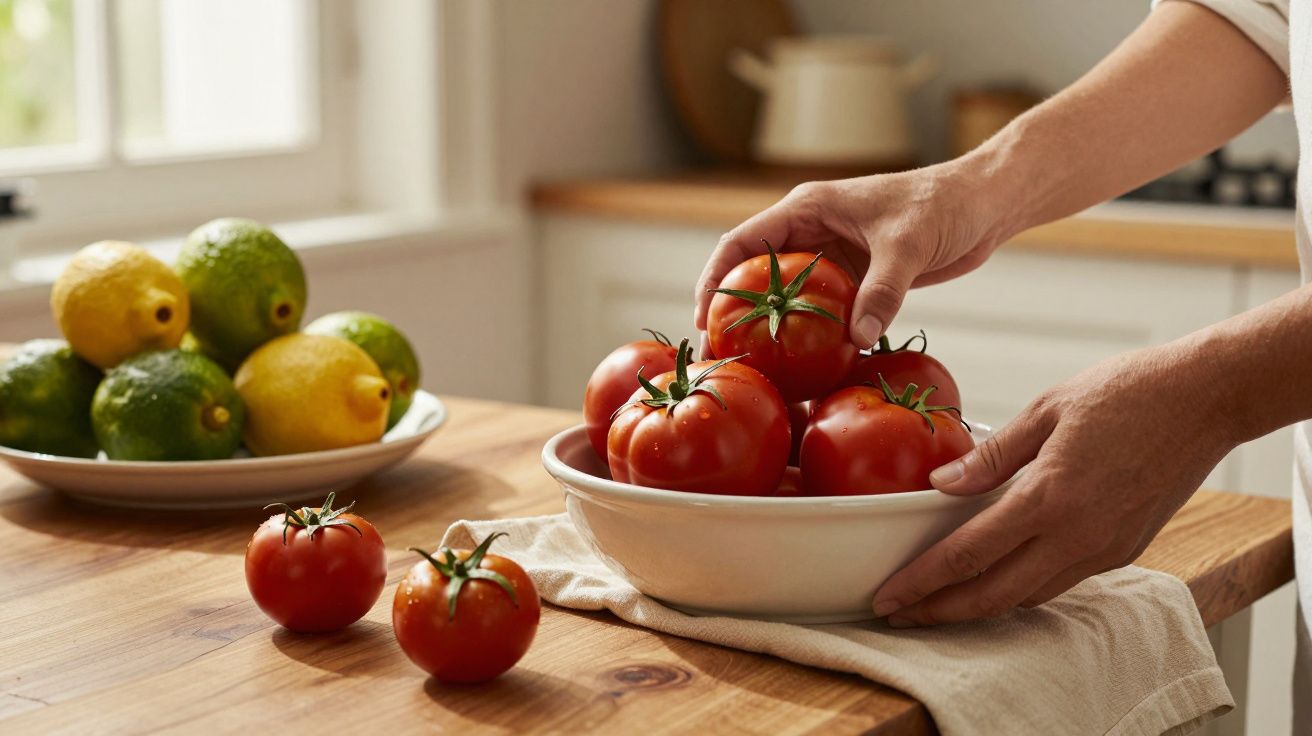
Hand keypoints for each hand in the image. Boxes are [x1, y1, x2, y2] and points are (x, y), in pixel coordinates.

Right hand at [693, 162, 1017, 347]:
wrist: (984, 204)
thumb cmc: (944, 204)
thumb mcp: (908, 245)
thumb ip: (882, 290)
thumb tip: (856, 337)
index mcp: (808, 208)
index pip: (742, 243)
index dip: (715, 280)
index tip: (703, 319)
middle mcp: (811, 231)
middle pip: (755, 274)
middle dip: (734, 314)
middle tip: (720, 356)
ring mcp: (832, 257)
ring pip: (787, 296)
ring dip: (772, 329)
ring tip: (755, 368)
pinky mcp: (856, 278)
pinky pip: (822, 311)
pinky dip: (812, 335)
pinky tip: (808, 366)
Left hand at [870, 345, 1234, 625]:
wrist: (1207, 399)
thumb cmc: (1128, 391)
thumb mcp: (1046, 409)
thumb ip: (991, 456)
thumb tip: (940, 485)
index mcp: (1049, 497)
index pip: (969, 554)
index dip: (923, 581)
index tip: (888, 596)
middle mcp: (1078, 535)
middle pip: (994, 594)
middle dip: (940, 611)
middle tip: (898, 614)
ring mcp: (1106, 549)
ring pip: (1029, 596)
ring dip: (980, 606)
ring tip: (939, 602)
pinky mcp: (1126, 550)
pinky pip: (1061, 583)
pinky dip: (1022, 589)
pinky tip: (998, 577)